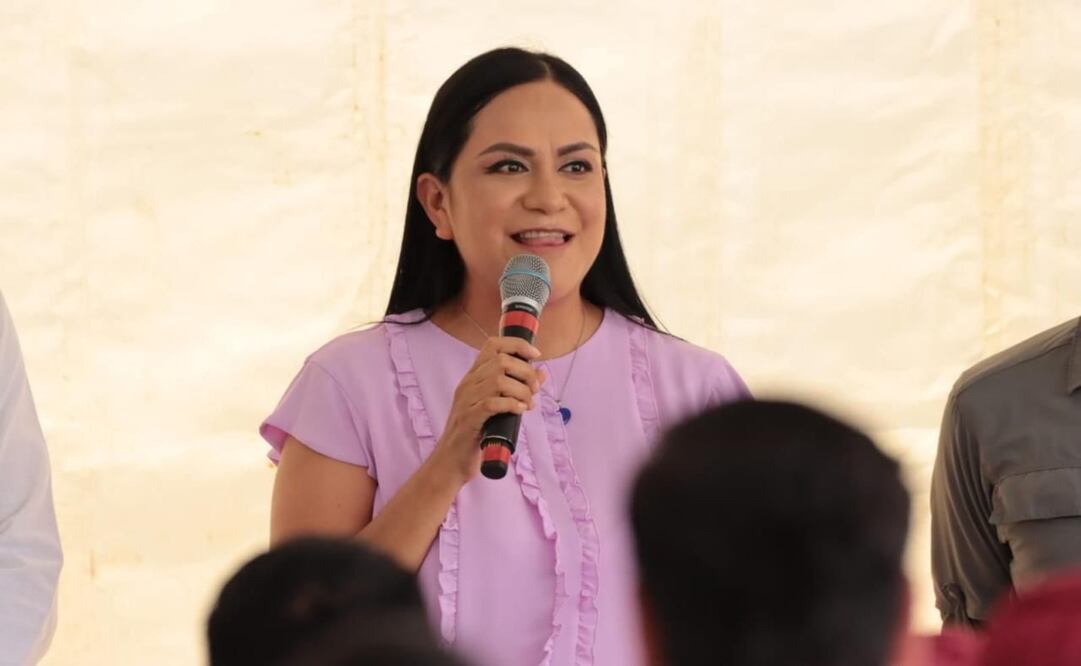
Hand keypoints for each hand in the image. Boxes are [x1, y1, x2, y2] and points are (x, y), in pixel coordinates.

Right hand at [431, 336, 546, 483]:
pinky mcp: (468, 419)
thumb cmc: (475, 433)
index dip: (517, 345)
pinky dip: (511, 405)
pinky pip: (492, 403)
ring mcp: (466, 401)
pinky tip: (520, 411)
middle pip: (501, 361)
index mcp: (473, 377)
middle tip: (534, 389)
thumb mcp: (497, 407)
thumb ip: (515, 389)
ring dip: (521, 391)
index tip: (535, 355)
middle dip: (526, 373)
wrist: (451, 461)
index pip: (492, 345)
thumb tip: (541, 373)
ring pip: (498, 380)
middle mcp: (468, 384)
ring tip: (528, 404)